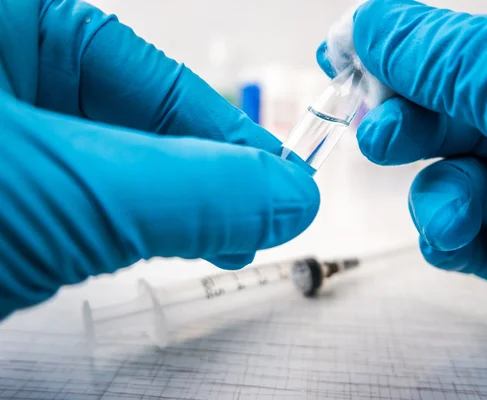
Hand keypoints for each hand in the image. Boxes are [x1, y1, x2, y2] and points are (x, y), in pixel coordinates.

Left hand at [0, 0, 318, 319]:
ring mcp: (0, 138)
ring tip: (212, 239)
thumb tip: (287, 197)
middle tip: (252, 218)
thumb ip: (191, 190)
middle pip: (131, 117)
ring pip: (103, 162)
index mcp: (8, 28)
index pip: (153, 76)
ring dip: (162, 205)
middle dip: (198, 175)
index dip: (229, 135)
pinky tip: (140, 242)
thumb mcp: (72, 194)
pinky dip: (114, 225)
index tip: (280, 181)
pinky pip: (69, 198)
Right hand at [317, 1, 486, 396]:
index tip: (344, 51)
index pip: (468, 43)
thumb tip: (377, 24)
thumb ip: (459, 59)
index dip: (400, 43)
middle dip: (406, 118)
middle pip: (450, 107)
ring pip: (447, 173)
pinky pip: (455, 235)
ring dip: (432, 191)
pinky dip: (439, 237)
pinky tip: (452, 241)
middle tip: (377, 131)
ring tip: (449, 214)